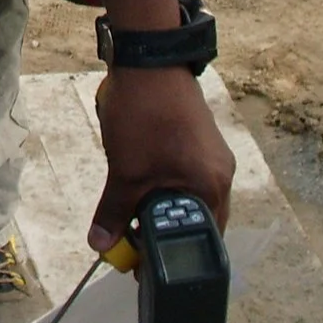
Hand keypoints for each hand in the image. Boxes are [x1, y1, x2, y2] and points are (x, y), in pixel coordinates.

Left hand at [88, 66, 235, 251]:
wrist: (148, 59)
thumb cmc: (145, 116)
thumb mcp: (126, 172)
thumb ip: (115, 212)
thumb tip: (101, 245)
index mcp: (212, 188)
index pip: (200, 241)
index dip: (168, 255)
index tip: (138, 264)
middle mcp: (220, 174)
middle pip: (194, 220)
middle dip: (160, 230)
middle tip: (128, 239)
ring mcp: (211, 154)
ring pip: (185, 196)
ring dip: (158, 204)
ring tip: (128, 205)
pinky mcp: (198, 139)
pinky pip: (182, 174)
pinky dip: (160, 183)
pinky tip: (137, 178)